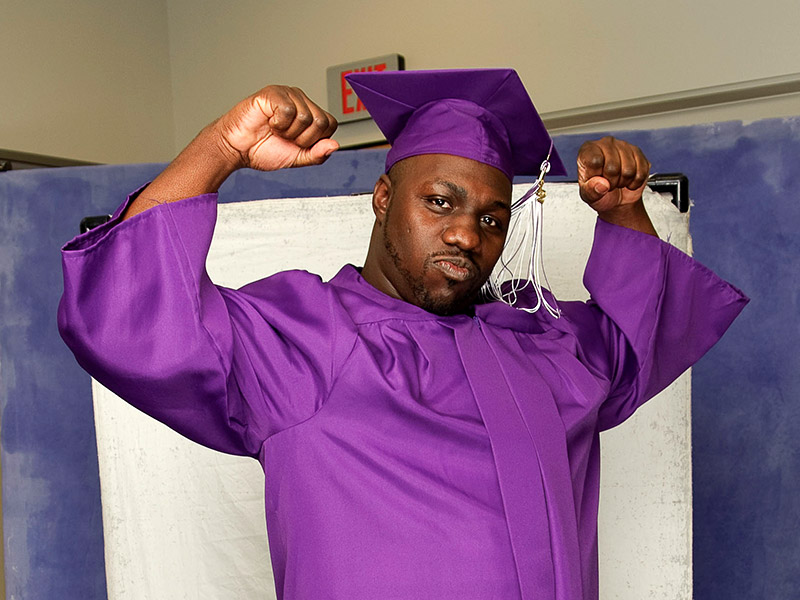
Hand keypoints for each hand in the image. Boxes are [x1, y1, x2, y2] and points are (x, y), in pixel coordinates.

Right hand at [213, 85, 338, 170]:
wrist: (237, 149)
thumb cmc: (263, 150)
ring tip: (275, 130)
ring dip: (288, 132)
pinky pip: (289, 110)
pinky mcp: (273, 92)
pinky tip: (269, 122)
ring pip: (306, 117)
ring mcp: (287, 94)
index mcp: (309, 113)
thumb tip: (335, 145)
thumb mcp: (296, 158)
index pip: (330, 124)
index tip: (296, 143)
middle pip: (321, 122)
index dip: (315, 141)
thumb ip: (317, 154)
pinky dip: (278, 124)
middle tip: (284, 138)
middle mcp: (301, 100)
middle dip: (302, 139)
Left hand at [577, 136, 650, 212]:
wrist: (615, 197)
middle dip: (611, 182)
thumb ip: (590, 190)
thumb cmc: (598, 191)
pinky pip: (642, 172)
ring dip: (624, 182)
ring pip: (628, 170)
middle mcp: (605, 144)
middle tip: (608, 183)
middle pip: (612, 167)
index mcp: (588, 150)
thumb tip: (601, 184)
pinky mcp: (638, 153)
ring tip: (617, 180)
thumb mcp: (588, 195)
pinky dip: (636, 182)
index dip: (597, 176)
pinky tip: (628, 180)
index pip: (594, 161)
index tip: (596, 179)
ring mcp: (623, 146)